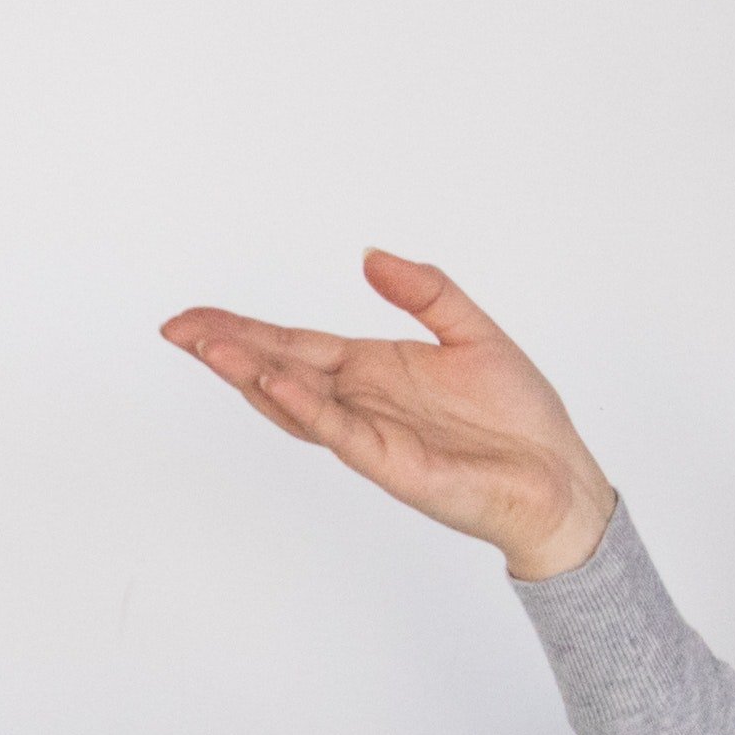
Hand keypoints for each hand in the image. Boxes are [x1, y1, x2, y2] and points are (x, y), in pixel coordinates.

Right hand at [160, 250, 621, 578]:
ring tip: (208, 349)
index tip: (194, 317)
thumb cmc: (520, 420)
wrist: (558, 479)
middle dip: (225, 349)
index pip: (292, 344)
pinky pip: (339, 430)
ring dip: (250, 376)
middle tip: (175, 328)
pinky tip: (275, 382)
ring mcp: (369, 435)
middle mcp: (360, 401)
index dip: (242, 329)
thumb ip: (423, 290)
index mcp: (372, 370)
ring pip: (295, 402)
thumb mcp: (472, 330)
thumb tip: (370, 256)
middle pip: (277, 369)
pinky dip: (305, 406)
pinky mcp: (391, 462)